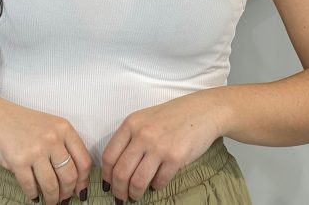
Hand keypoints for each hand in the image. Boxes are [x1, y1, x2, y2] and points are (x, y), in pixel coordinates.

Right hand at [0, 97, 91, 204]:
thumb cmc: (22, 122)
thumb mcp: (49, 126)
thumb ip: (64, 146)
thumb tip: (75, 178)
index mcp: (63, 128)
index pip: (83, 161)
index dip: (83, 181)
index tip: (80, 190)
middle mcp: (52, 138)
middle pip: (70, 176)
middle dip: (67, 193)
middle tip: (63, 199)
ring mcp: (36, 150)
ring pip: (52, 186)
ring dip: (52, 199)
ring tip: (50, 201)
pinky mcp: (18, 161)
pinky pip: (31, 187)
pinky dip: (34, 195)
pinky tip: (33, 195)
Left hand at [101, 89, 228, 202]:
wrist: (201, 111)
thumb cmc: (171, 116)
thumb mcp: (144, 119)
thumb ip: (130, 137)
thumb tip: (115, 167)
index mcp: (131, 123)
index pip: (109, 156)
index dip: (107, 175)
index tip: (108, 184)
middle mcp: (142, 134)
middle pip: (121, 172)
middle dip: (119, 190)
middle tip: (121, 197)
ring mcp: (159, 146)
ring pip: (137, 181)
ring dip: (135, 194)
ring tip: (136, 195)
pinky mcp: (176, 157)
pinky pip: (159, 181)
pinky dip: (156, 187)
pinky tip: (157, 183)